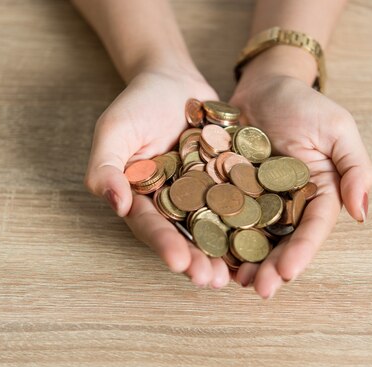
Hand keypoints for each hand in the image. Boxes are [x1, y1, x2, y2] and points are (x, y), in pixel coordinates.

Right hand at [83, 69, 231, 288]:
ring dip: (224, 253)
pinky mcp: (228, 182)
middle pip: (184, 236)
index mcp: (142, 200)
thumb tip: (115, 204)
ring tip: (236, 275)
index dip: (164, 244)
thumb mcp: (114, 130)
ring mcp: (202, 196)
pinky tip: (265, 239)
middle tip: (211, 280)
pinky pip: (240, 203)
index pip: (151, 226)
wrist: (174, 80)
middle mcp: (172, 205)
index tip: (178, 262)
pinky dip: (250, 221)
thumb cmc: (137, 104)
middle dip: (198, 260)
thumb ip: (105, 166)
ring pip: (215, 228)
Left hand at [230, 75, 371, 297]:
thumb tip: (362, 212)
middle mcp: (287, 205)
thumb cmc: (304, 105)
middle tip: (258, 288)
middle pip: (281, 242)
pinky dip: (218, 237)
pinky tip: (210, 255)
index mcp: (317, 194)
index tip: (287, 272)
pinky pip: (223, 217)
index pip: (312, 229)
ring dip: (244, 262)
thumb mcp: (338, 129)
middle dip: (271, 267)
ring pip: (251, 238)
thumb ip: (354, 168)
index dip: (301, 252)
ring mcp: (256, 201)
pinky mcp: (229, 192)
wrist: (264, 86)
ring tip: (233, 282)